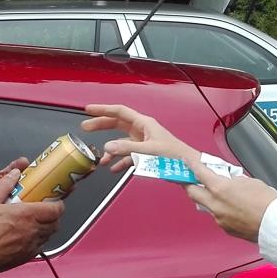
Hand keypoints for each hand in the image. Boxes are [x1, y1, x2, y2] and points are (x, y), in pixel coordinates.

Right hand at [0, 163, 63, 276]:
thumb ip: (4, 185)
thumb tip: (14, 174)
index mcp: (26, 215)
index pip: (56, 209)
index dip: (57, 203)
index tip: (52, 198)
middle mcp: (31, 232)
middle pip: (55, 223)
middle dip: (52, 215)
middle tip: (43, 209)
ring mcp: (29, 247)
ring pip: (48, 235)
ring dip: (45, 227)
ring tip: (33, 221)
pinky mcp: (23, 258)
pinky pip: (38, 247)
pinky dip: (37, 240)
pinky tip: (24, 236)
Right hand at [81, 104, 197, 171]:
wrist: (190, 169)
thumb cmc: (176, 156)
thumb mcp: (149, 151)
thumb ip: (127, 149)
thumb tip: (108, 147)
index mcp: (144, 123)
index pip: (120, 111)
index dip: (103, 109)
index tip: (89, 109)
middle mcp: (143, 130)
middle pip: (117, 124)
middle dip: (101, 125)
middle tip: (86, 127)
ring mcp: (144, 142)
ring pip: (122, 142)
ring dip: (110, 150)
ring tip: (100, 158)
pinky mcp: (147, 154)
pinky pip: (128, 155)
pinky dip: (120, 161)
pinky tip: (114, 168)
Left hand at [185, 160, 276, 242]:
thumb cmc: (267, 202)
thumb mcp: (249, 181)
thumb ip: (233, 180)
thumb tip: (228, 181)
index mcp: (220, 189)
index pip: (200, 173)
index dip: (191, 166)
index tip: (186, 162)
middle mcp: (216, 205)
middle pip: (193, 193)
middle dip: (189, 185)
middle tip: (189, 179)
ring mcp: (219, 219)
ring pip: (206, 206)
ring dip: (207, 199)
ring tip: (215, 193)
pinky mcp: (226, 229)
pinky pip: (218, 217)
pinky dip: (220, 210)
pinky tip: (231, 207)